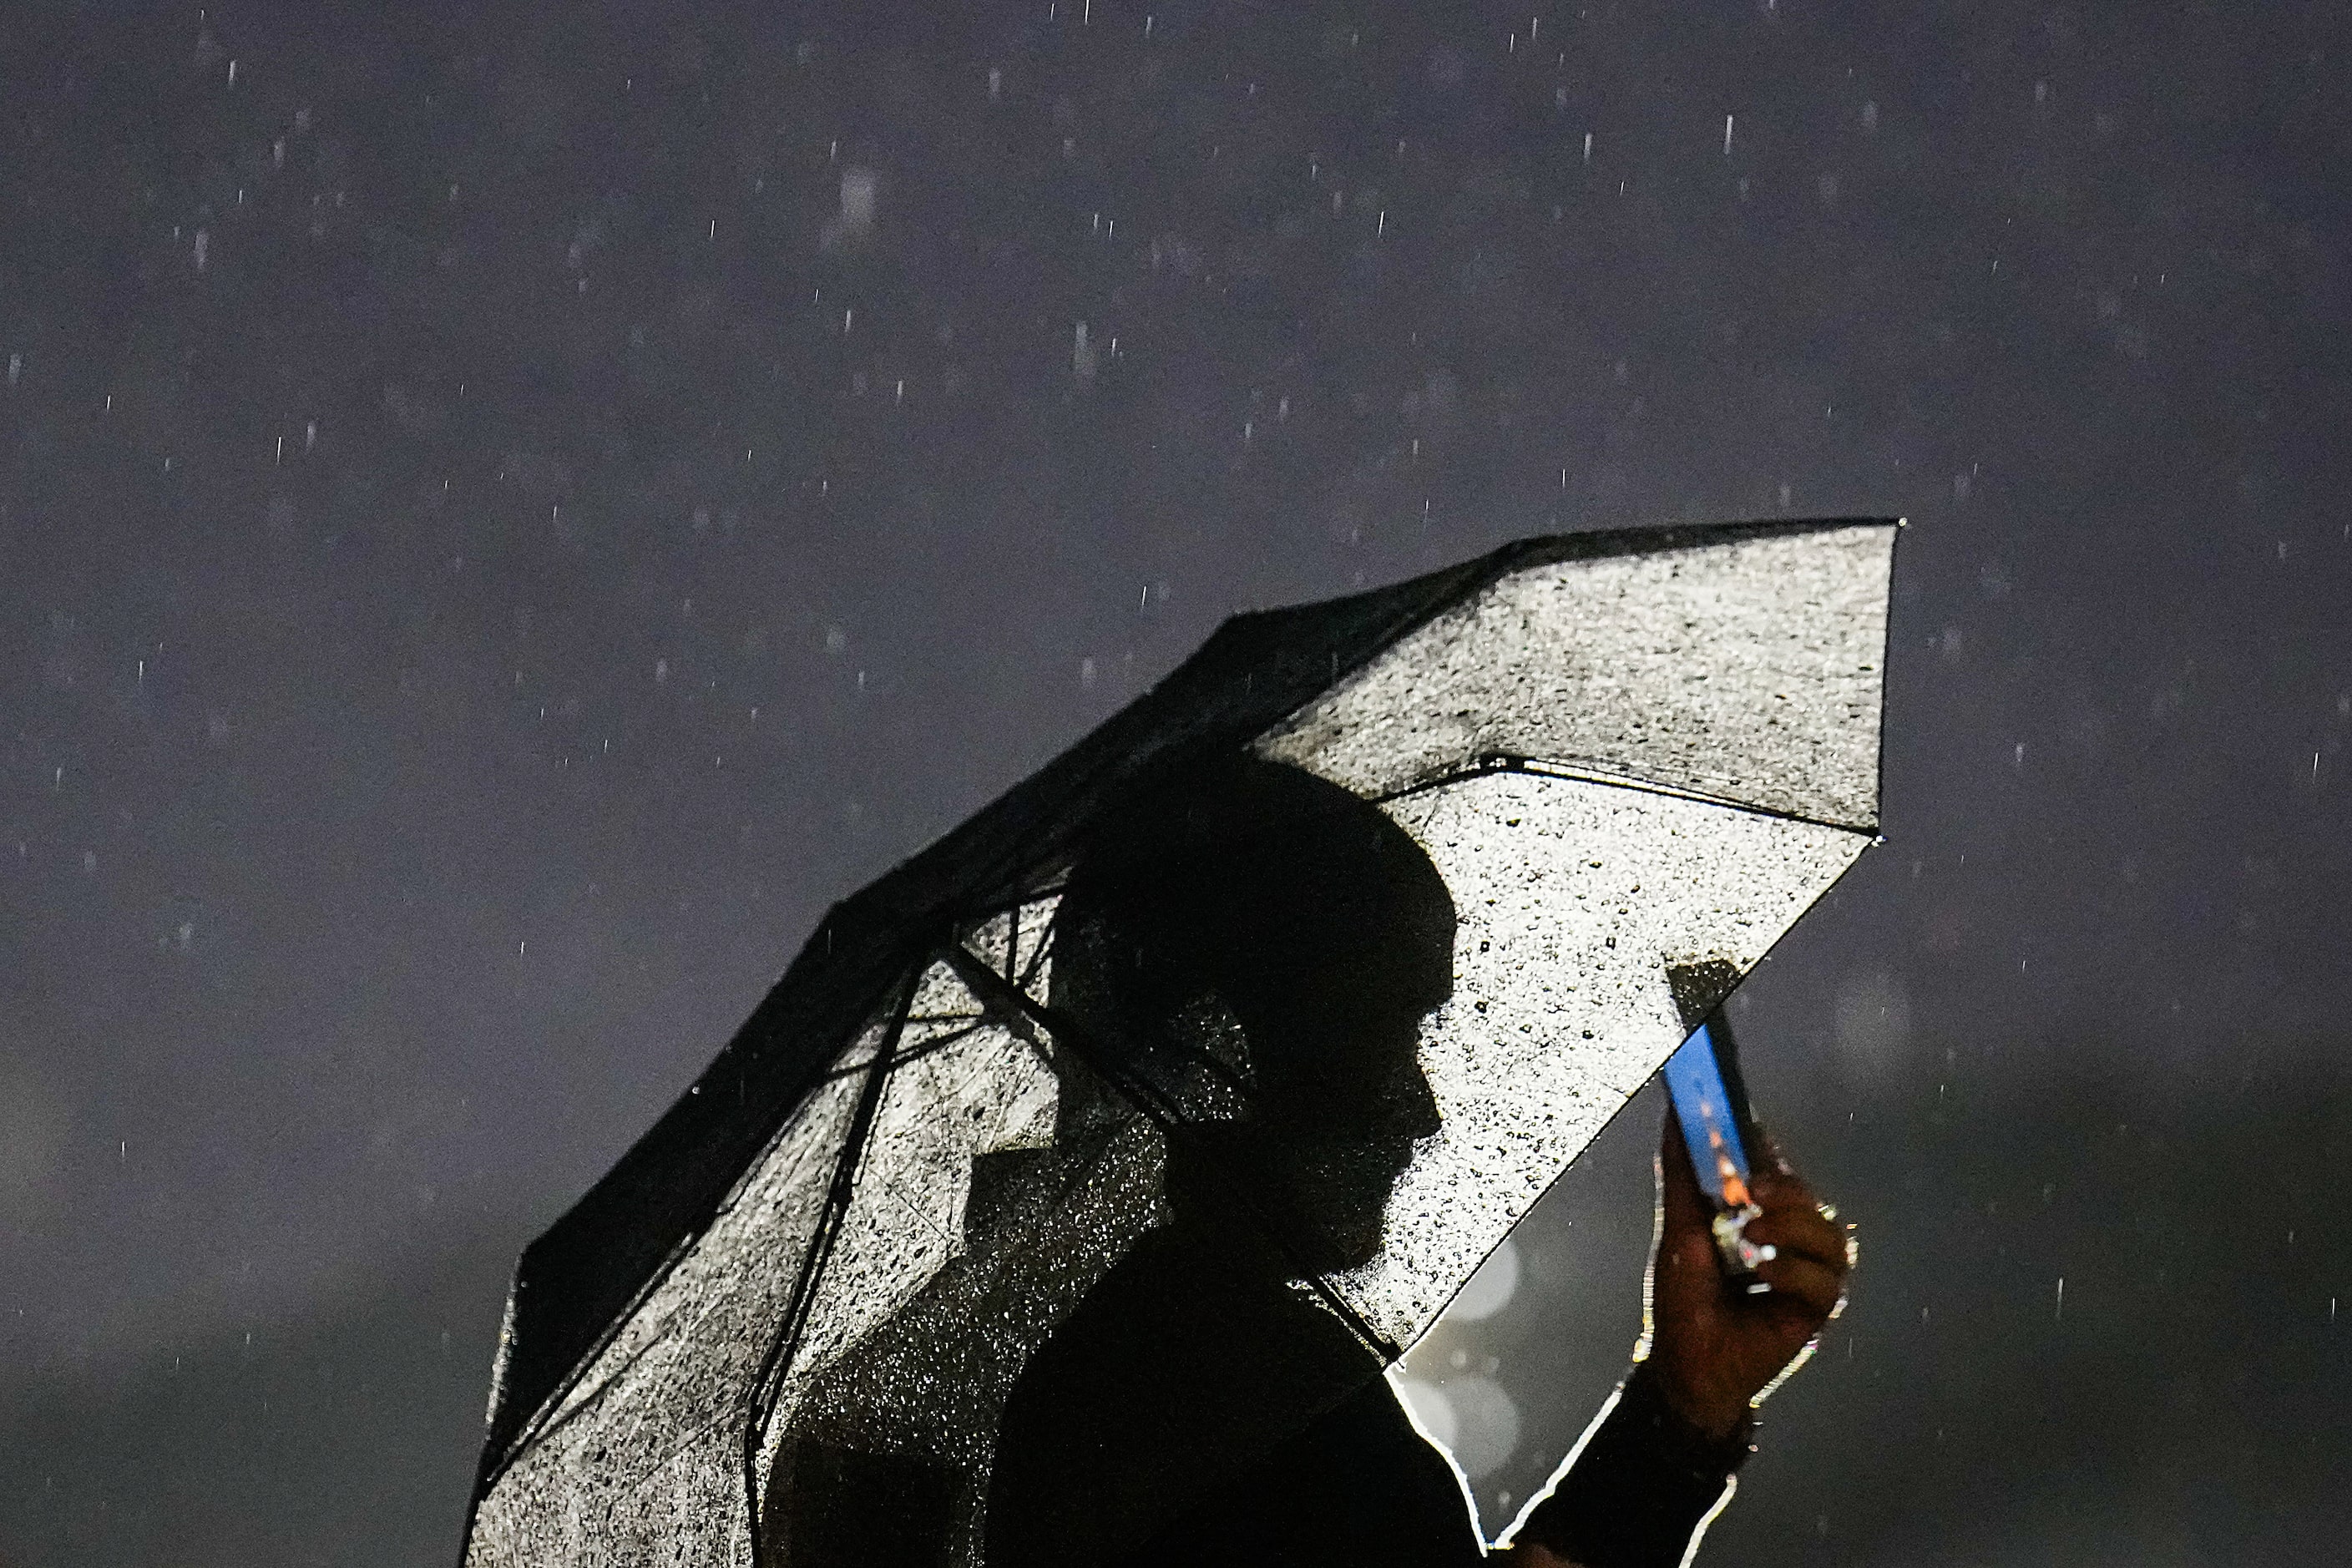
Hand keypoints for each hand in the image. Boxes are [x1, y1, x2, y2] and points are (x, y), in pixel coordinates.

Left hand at [1646, 1107, 1851, 1441]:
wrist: (1688, 1364)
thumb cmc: (1685, 1298)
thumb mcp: (1679, 1229)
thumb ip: (1682, 1173)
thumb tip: (1673, 1113)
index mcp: (1758, 1214)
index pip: (1775, 1168)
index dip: (1766, 1146)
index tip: (1746, 1126)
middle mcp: (1789, 1239)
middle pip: (1806, 1196)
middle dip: (1783, 1187)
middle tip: (1750, 1191)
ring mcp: (1806, 1272)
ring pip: (1829, 1234)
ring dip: (1792, 1227)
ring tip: (1753, 1236)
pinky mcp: (1816, 1309)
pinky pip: (1826, 1280)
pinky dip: (1795, 1271)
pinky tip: (1764, 1274)